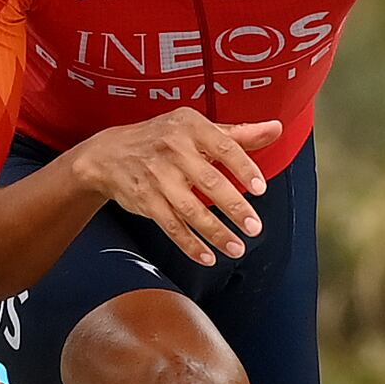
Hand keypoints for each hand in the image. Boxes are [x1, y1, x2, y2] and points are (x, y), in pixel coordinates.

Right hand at [67, 111, 292, 266]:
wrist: (109, 154)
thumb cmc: (162, 138)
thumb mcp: (196, 128)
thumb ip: (239, 134)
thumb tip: (275, 128)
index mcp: (190, 127)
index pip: (224, 147)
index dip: (243, 169)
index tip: (260, 189)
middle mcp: (173, 150)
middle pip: (208, 182)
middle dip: (233, 207)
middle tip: (254, 227)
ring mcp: (158, 176)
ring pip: (190, 209)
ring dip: (215, 232)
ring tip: (237, 248)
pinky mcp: (146, 200)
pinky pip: (171, 226)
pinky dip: (190, 244)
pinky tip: (208, 256)